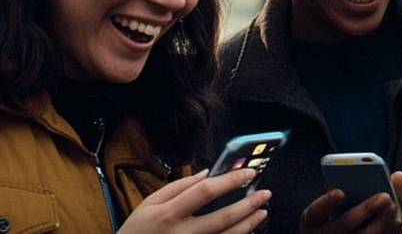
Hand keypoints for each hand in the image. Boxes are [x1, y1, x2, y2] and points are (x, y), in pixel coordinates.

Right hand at [117, 168, 270, 233]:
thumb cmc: (136, 232)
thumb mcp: (148, 204)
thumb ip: (178, 186)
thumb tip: (207, 173)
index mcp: (169, 214)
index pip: (206, 191)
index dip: (231, 180)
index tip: (249, 173)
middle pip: (224, 217)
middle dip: (249, 204)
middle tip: (265, 193)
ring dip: (249, 224)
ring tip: (261, 211)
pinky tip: (246, 230)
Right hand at [300, 187, 399, 233]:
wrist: (351, 231)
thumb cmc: (339, 220)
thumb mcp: (332, 207)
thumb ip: (343, 194)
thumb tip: (363, 179)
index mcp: (312, 222)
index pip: (315, 213)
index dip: (327, 203)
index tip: (341, 192)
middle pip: (341, 226)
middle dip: (364, 210)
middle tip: (385, 196)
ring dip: (380, 224)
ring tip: (393, 208)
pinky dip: (384, 232)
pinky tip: (395, 222)